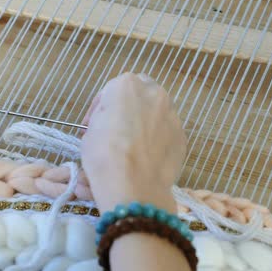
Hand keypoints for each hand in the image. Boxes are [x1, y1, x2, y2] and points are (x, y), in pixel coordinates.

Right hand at [80, 73, 186, 212]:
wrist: (133, 184)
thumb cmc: (104, 153)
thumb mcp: (90, 129)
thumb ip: (102, 116)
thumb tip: (110, 122)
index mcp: (126, 86)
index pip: (109, 90)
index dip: (98, 108)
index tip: (91, 124)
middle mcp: (153, 93)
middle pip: (138, 93)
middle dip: (126, 107)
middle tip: (114, 127)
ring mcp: (172, 114)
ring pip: (155, 111)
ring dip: (143, 121)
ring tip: (131, 143)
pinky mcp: (182, 136)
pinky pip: (165, 131)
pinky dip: (156, 138)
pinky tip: (144, 155)